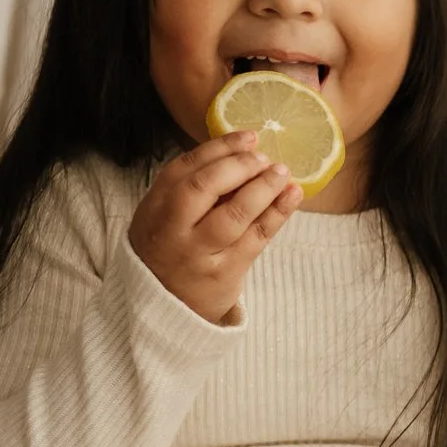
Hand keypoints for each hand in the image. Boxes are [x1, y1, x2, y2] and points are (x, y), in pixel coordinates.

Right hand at [127, 131, 301, 323]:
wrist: (159, 309)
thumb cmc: (169, 250)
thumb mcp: (164, 217)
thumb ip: (192, 189)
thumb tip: (242, 155)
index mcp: (154, 207)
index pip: (185, 168)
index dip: (220, 148)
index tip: (249, 137)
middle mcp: (172, 230)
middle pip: (204, 187)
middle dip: (239, 166)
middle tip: (264, 158)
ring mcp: (199, 254)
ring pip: (234, 215)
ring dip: (263, 188)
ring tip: (282, 172)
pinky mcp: (225, 274)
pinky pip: (256, 239)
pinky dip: (278, 213)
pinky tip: (292, 195)